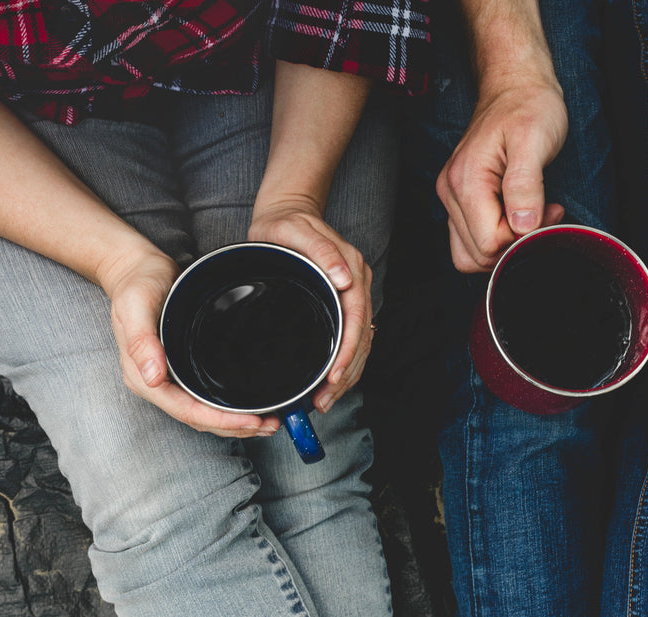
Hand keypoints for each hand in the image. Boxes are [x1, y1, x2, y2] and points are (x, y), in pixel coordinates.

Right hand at [99, 246, 281, 437]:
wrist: (136, 269)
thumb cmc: (136, 285)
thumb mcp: (135, 306)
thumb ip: (141, 341)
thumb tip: (153, 377)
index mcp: (143, 376)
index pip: (186, 411)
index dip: (219, 421)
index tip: (249, 422)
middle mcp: (156, 382)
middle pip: (199, 417)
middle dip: (235, 426)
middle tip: (270, 424)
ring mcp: (170, 376)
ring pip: (205, 410)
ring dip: (236, 420)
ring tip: (268, 420)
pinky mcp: (183, 366)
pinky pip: (207, 393)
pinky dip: (230, 403)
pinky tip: (250, 401)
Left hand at [248, 199, 373, 413]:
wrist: (288, 210)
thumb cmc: (286, 222)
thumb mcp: (295, 230)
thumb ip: (320, 250)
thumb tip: (343, 277)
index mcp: (350, 269)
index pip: (356, 319)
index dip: (347, 351)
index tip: (333, 376)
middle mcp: (357, 284)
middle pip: (361, 337)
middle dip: (345, 373)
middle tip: (324, 400)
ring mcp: (353, 293)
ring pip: (359, 343)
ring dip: (346, 375)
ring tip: (325, 400)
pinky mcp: (342, 301)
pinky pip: (351, 337)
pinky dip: (343, 362)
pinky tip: (330, 381)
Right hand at [436, 78, 567, 271]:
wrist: (514, 86)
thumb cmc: (527, 107)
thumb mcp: (535, 140)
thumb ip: (526, 186)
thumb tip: (522, 225)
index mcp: (466, 182)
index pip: (489, 243)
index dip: (521, 240)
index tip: (548, 213)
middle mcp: (450, 193)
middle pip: (477, 254)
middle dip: (514, 245)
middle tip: (545, 213)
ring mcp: (452, 198)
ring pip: (470, 253)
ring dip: (504, 246)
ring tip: (532, 215)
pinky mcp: (460, 199)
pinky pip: (471, 239)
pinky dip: (497, 238)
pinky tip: (519, 215)